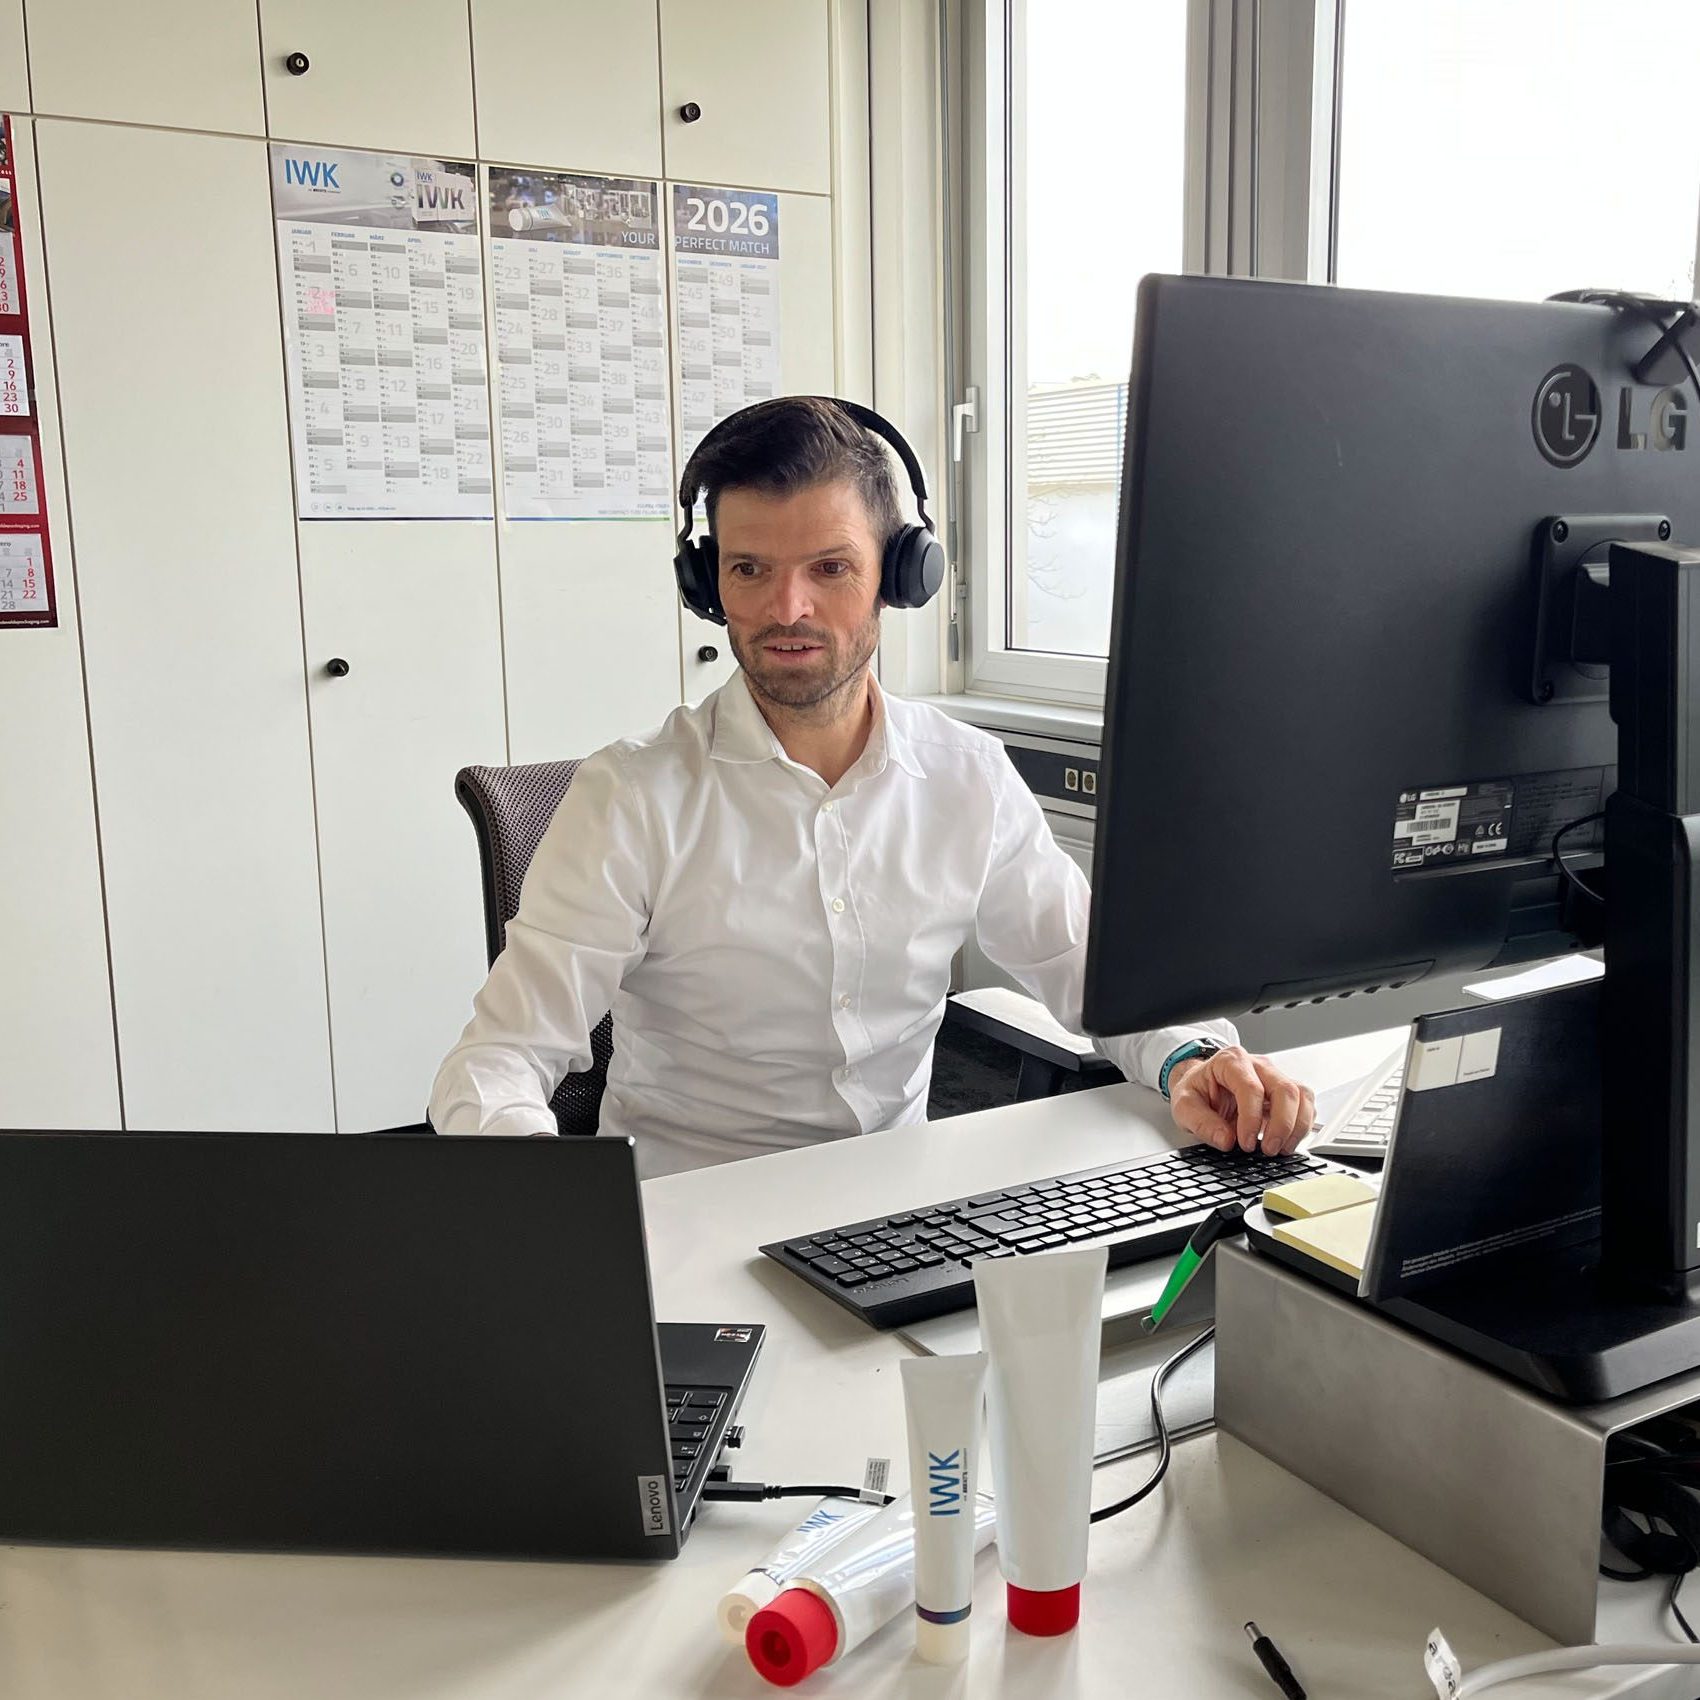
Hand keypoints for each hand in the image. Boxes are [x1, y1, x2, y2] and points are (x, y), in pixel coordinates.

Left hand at [1167, 1045, 1315, 1156]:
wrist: (1202, 1084)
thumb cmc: (1197, 1090)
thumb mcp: (1184, 1105)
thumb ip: (1200, 1122)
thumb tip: (1226, 1140)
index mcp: (1231, 1061)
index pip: (1251, 1088)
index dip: (1251, 1119)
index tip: (1245, 1143)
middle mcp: (1258, 1065)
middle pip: (1285, 1089)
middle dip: (1281, 1125)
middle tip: (1268, 1150)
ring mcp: (1275, 1077)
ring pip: (1302, 1095)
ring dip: (1297, 1126)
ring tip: (1281, 1149)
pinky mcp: (1286, 1091)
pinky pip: (1306, 1105)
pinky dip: (1302, 1126)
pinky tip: (1287, 1141)